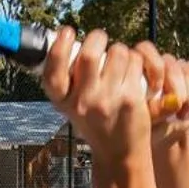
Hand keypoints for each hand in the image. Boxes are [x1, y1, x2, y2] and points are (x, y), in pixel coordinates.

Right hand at [41, 28, 148, 160]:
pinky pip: (134, 63)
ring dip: (120, 50)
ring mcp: (108, 100)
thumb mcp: (72, 107)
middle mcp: (83, 102)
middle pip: (89, 55)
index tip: (68, 32)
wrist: (119, 154)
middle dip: (97, 38)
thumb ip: (68, 81)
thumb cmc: (96, 124)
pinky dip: (135, 60)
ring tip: (120, 61)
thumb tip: (61, 39)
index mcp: (64, 102)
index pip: (53, 71)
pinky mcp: (130, 99)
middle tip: (100, 39)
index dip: (59, 46)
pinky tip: (133, 71)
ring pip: (117, 53)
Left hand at [134, 43, 188, 148]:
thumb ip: (151, 106)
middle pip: (171, 64)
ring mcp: (179, 67)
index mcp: (139, 66)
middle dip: (176, 90)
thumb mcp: (141, 116)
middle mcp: (160, 62)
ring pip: (188, 71)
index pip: (146, 50)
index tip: (155, 91)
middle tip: (175, 111)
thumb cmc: (146, 123)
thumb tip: (168, 99)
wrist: (162, 130)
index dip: (154, 69)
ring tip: (182, 115)